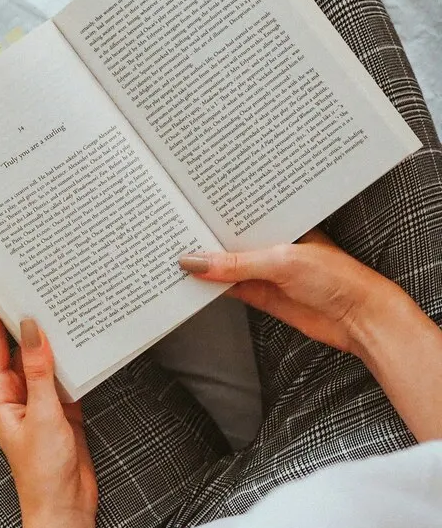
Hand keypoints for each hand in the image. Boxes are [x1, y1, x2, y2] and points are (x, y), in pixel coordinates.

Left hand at [0, 300, 97, 527]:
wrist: (64, 508)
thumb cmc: (42, 471)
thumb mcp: (42, 416)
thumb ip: (39, 372)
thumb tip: (31, 328)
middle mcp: (14, 393)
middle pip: (17, 346)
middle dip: (23, 316)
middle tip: (32, 280)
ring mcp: (38, 399)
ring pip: (42, 357)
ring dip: (50, 335)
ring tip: (58, 299)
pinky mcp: (61, 407)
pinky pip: (63, 373)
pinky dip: (71, 356)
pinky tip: (80, 335)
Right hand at [178, 228, 411, 357]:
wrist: (358, 319)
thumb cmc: (335, 278)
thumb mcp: (282, 262)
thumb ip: (235, 264)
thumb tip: (193, 262)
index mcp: (282, 224)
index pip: (240, 215)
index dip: (214, 213)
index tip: (185, 208)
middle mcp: (272, 244)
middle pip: (229, 240)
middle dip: (203, 238)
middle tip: (169, 229)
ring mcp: (265, 271)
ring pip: (225, 265)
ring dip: (203, 265)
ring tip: (169, 254)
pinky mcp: (261, 296)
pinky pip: (228, 288)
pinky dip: (209, 287)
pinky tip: (188, 282)